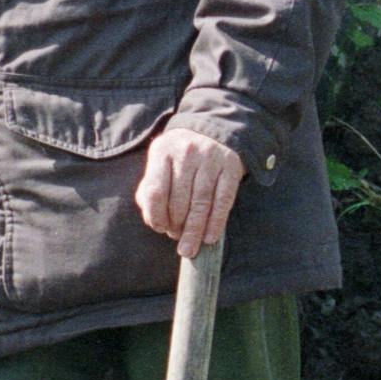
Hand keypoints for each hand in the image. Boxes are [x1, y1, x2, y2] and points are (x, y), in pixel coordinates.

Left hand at [134, 128, 245, 258]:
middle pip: (179, 200)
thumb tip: (152, 217)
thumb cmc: (180, 156)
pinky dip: (216, 222)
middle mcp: (186, 152)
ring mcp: (210, 158)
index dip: (155, 215)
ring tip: (190, 248)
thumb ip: (150, 187)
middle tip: (177, 240)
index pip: (155, 190)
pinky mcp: (230, 166)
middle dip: (176, 226)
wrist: (213, 131)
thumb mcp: (160, 162)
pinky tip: (209, 237)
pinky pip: (223, 201)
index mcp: (163, 150)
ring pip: (201, 203)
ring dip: (194, 230)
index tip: (159, 228)